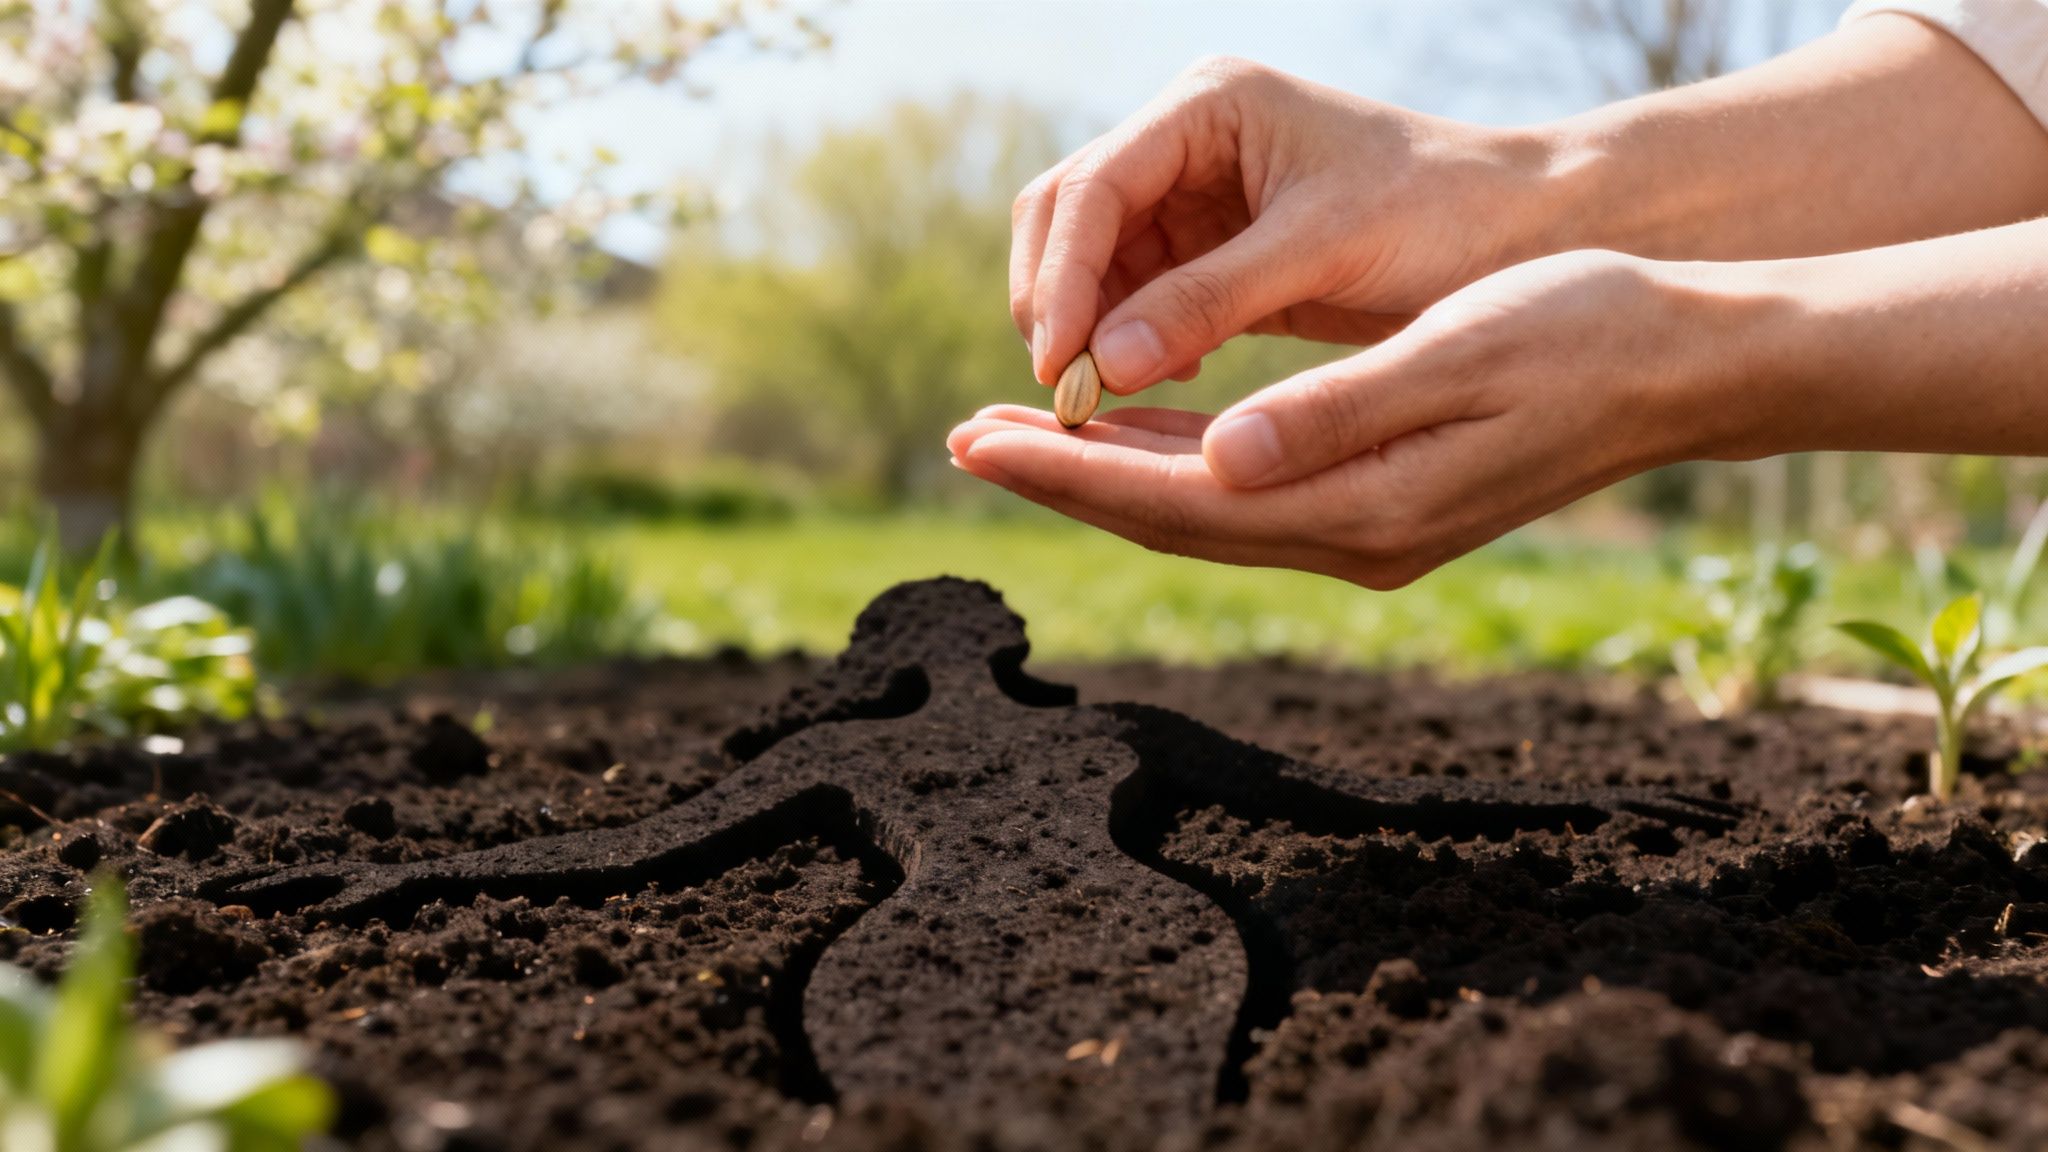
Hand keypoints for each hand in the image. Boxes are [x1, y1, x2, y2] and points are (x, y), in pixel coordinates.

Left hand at [956, 251, 1752, 588]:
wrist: (1687, 363)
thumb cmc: (1581, 333)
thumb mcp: (1455, 357)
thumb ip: (1333, 415)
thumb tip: (1217, 463)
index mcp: (1359, 508)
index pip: (1174, 501)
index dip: (1067, 470)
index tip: (975, 437)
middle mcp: (1352, 538)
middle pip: (1170, 519)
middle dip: (1063, 478)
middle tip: (963, 437)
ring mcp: (1368, 530)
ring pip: (1202, 509)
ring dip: (1109, 473)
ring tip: (1019, 433)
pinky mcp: (1382, 502)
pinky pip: (1247, 492)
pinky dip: (1179, 463)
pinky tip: (1138, 429)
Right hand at [1012, 55, 1552, 392]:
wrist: (1524, 233)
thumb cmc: (1440, 215)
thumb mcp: (1323, 251)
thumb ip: (1210, 299)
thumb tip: (1101, 362)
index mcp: (1208, 107)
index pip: (1090, 189)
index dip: (1062, 278)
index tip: (1058, 361)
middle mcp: (1187, 141)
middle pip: (1067, 219)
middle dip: (1056, 303)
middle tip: (1065, 391)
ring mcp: (1196, 196)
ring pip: (1093, 265)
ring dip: (1088, 330)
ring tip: (1106, 398)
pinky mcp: (1213, 253)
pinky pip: (1137, 299)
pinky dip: (1129, 343)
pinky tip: (1159, 381)